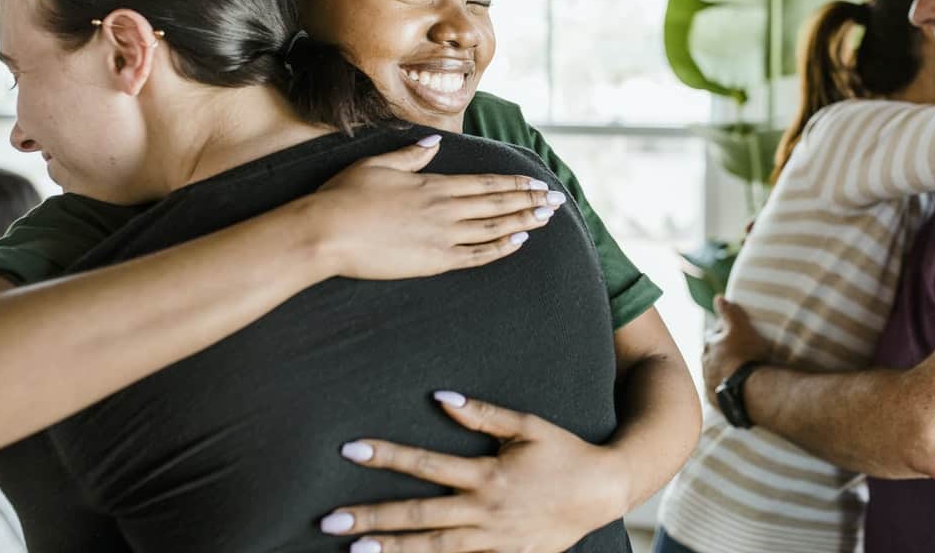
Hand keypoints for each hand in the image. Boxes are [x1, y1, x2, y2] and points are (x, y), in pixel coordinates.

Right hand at [309, 136, 566, 279]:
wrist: (326, 232)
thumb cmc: (344, 196)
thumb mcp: (377, 165)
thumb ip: (411, 155)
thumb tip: (434, 144)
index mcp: (434, 185)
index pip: (485, 183)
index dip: (514, 183)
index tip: (537, 182)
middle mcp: (445, 209)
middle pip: (498, 204)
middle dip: (529, 201)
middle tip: (556, 200)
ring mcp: (442, 236)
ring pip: (494, 228)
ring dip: (523, 221)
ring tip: (547, 218)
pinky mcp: (434, 262)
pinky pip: (476, 255)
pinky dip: (501, 248)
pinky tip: (519, 242)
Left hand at [320, 393, 628, 552]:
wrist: (605, 490)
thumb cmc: (563, 451)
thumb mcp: (526, 424)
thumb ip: (482, 414)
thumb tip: (441, 397)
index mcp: (488, 475)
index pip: (426, 465)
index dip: (387, 456)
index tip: (351, 450)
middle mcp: (486, 511)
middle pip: (419, 516)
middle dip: (372, 518)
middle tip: (329, 521)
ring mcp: (495, 541)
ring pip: (435, 550)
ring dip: (394, 551)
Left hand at [702, 295, 769, 409]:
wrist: (751, 390)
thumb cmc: (747, 355)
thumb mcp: (740, 327)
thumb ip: (729, 312)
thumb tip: (718, 297)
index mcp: (710, 347)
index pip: (712, 337)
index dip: (721, 335)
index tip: (728, 335)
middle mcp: (705, 366)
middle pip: (710, 357)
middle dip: (717, 355)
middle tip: (731, 355)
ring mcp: (710, 384)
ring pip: (712, 376)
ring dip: (720, 373)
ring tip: (733, 374)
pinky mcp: (717, 401)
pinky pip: (718, 394)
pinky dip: (724, 390)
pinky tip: (733, 391)